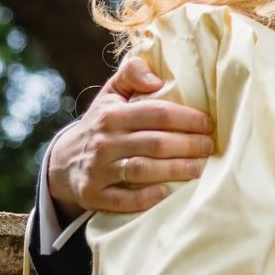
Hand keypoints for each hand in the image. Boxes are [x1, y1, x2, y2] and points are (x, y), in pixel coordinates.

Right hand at [44, 54, 214, 220]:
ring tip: (198, 169)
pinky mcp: (94, 195)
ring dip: (175, 170)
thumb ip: (131, 74)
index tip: (208, 124)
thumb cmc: (101, 125)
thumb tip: (156, 77)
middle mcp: (103, 142)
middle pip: (155, 143)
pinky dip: (147, 198)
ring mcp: (97, 170)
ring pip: (142, 170)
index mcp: (111, 115)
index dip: (187, 118)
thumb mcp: (110, 94)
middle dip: (188, 146)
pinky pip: (124, 200)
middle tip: (209, 147)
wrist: (65, 161)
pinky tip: (167, 193)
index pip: (157, 113)